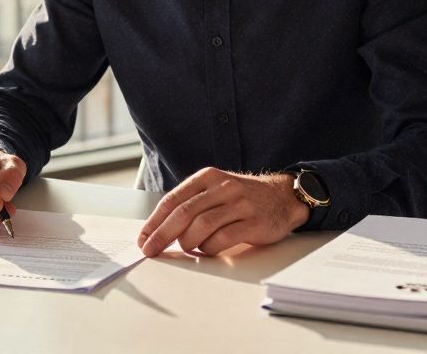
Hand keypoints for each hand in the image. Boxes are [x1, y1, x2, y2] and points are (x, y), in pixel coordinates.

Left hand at [137, 168, 308, 256]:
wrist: (283, 197)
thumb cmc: (242, 198)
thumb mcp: (216, 190)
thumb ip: (192, 203)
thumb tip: (160, 228)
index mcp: (207, 177)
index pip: (173, 200)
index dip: (154, 221)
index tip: (143, 238)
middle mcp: (222, 188)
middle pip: (184, 213)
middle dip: (162, 234)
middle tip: (151, 250)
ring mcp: (239, 204)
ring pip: (202, 226)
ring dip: (188, 242)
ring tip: (186, 248)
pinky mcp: (253, 222)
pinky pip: (223, 238)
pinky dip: (209, 248)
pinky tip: (207, 249)